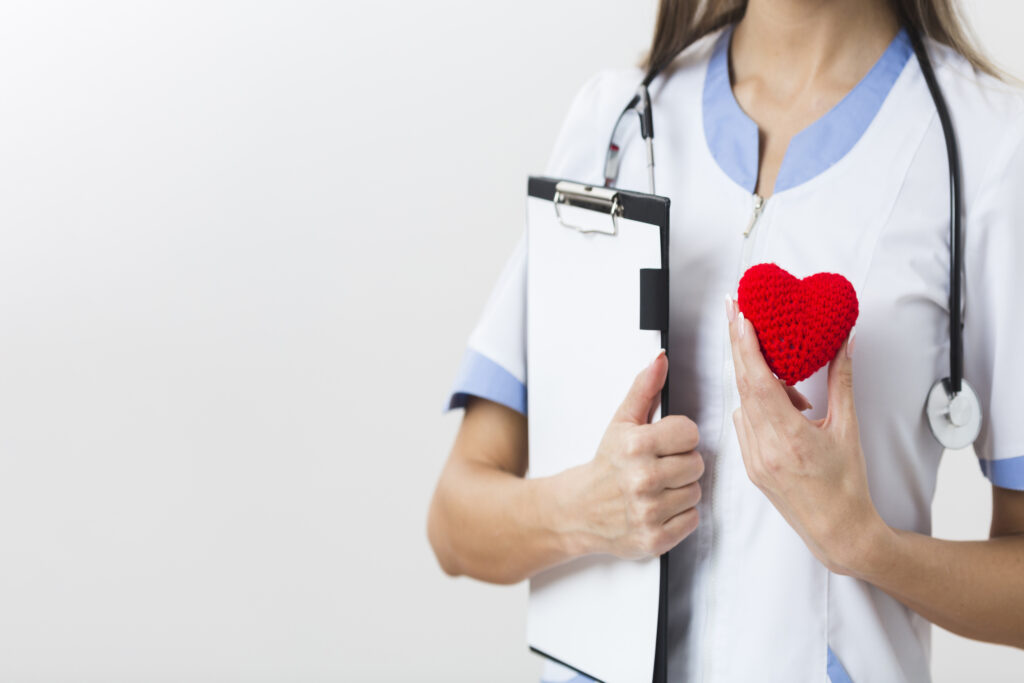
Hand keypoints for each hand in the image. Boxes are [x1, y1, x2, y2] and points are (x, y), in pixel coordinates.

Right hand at [575, 349, 703, 559]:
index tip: (663, 444)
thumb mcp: (621, 421)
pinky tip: (659, 507)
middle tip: (659, 467)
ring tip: (657, 488)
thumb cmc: (606, 464)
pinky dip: (680, 515)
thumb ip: (644, 388)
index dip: (680, 437)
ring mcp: (648, 512)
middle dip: (681, 463)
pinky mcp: (654, 539)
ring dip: (681, 490)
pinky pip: (692, 519)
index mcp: (635, 445)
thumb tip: (661, 359)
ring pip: (696, 492)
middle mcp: (641, 479)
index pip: (691, 433)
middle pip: (697, 464)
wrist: (579, 510)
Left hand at [726, 297, 885, 573]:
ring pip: (744, 404)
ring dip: (759, 383)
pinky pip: (745, 423)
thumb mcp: (848, 429)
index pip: (759, 383)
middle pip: (743, 386)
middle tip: (733, 311)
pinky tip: (785, 408)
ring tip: (793, 389)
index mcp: (789, 438)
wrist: (839, 532)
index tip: (741, 318)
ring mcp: (753, 459)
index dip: (747, 348)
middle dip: (738, 346)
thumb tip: (845, 343)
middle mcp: (764, 448)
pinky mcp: (750, 466)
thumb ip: (842, 382)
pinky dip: (758, 407)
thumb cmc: (848, 486)